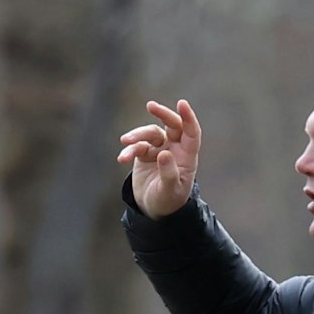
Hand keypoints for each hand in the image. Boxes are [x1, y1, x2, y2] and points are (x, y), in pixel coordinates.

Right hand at [117, 99, 199, 219]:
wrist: (153, 209)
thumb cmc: (168, 200)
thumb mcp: (170, 190)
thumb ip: (168, 173)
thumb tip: (163, 153)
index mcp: (187, 156)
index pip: (191, 132)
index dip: (188, 117)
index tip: (182, 103)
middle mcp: (175, 148)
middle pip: (172, 124)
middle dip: (162, 114)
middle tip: (150, 106)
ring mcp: (160, 148)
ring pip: (150, 134)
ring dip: (137, 135)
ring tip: (125, 141)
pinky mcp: (145, 153)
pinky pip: (137, 146)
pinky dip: (129, 150)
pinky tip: (121, 159)